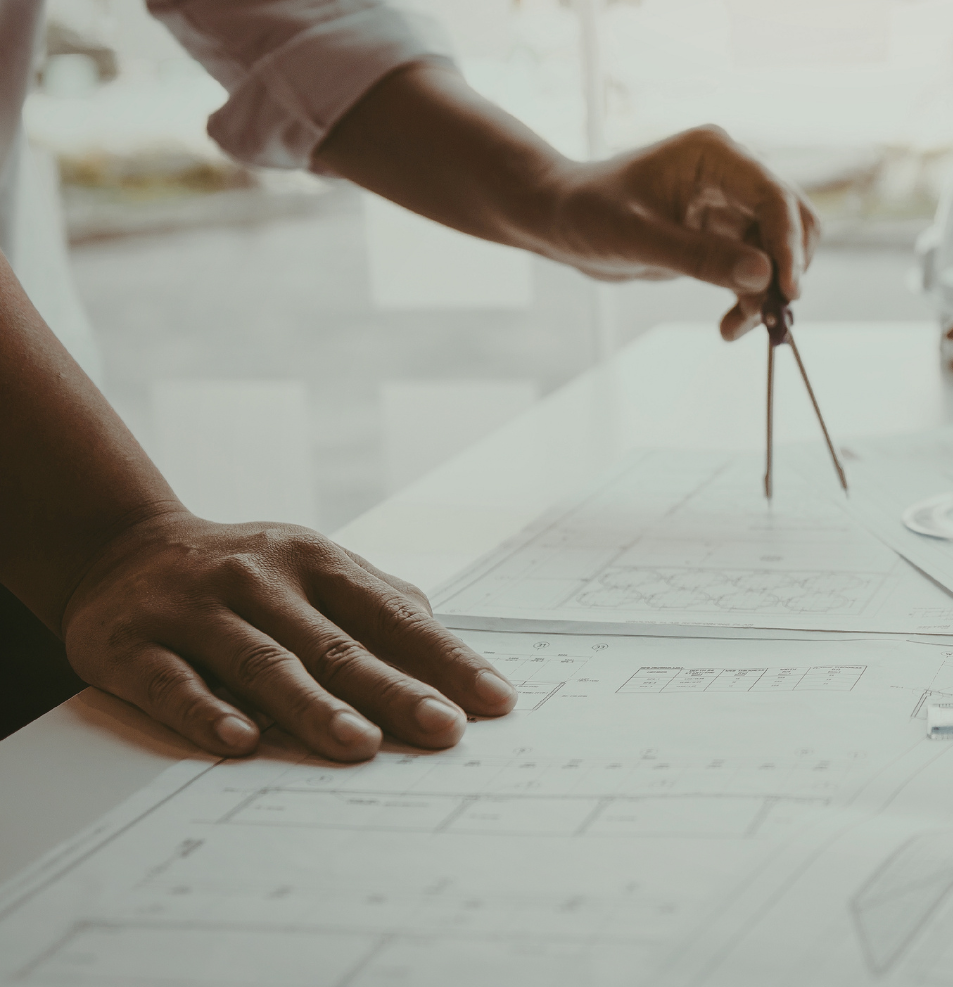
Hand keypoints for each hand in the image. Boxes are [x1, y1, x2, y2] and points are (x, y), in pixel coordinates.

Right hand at [60, 511, 516, 761]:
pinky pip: (172, 683)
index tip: (494, 701)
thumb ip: (379, 603)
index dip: (447, 659)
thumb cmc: (243, 574)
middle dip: (396, 691)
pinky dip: (207, 713)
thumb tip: (450, 650)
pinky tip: (240, 742)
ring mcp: (196, 610)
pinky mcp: (132, 645)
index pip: (395, 616)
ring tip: (360, 744)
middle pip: (337, 646)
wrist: (118, 547)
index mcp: (317, 562)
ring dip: (314, 706)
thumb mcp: (313, 568)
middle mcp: (260, 580)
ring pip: (264, 663)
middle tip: (444, 730)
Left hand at [538, 126, 819, 340]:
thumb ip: (699, 256)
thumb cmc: (586, 213)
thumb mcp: (636, 237)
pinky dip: (751, 299)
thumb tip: (764, 276)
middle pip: (792, 220)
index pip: (773, 196)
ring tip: (739, 327)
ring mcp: (731, 205)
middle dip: (788, 269)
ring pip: (778, 250)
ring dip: (769, 292)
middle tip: (775, 316)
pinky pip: (757, 270)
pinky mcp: (724, 236)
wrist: (559, 222)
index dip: (788, 243)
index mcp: (714, 155)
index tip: (788, 292)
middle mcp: (732, 175)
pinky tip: (729, 327)